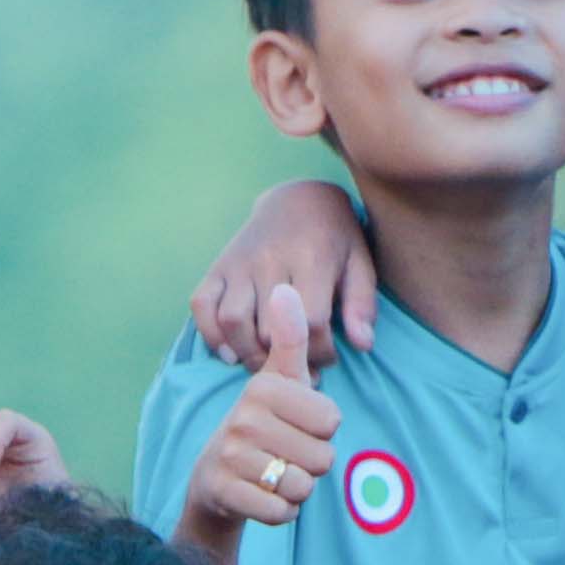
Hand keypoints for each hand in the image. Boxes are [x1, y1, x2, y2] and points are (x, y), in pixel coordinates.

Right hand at [176, 286, 338, 545]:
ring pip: (303, 486)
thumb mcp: (281, 381)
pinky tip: (264, 496)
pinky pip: (281, 512)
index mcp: (263, 387)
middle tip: (285, 454)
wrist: (214, 479)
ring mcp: (229, 454)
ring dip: (297, 490)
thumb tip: (285, 290)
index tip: (297, 424)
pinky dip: (281, 512)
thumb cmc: (263, 424)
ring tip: (274, 474)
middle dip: (312, 464)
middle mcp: (243, 416)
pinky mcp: (222, 490)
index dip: (322, 430)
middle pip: (322, 457)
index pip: (331, 420)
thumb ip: (291, 339)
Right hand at [194, 180, 378, 363]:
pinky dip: (211, 335)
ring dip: (247, 353)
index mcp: (311, 258)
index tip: (328, 359)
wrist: (296, 198)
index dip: (320, 353)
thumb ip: (362, 304)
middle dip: (284, 358)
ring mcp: (239, 262)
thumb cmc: (334, 237)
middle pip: (268, 329)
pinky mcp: (217, 266)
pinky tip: (231, 352)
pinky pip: (202, 305)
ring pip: (232, 321)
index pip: (310, 323)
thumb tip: (362, 344)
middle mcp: (270, 259)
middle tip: (298, 366)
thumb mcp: (360, 262)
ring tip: (268, 363)